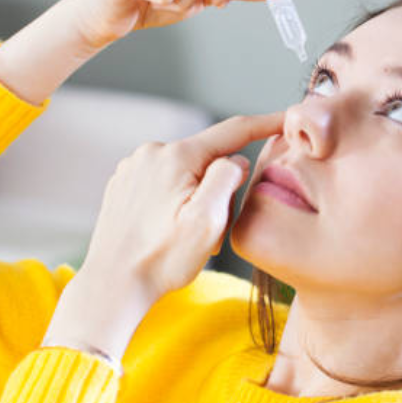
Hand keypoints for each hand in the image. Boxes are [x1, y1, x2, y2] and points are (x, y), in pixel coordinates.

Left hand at [79, 111, 284, 301]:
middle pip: (208, 158)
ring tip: (184, 235)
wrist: (113, 285)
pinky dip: (174, 200)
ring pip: (186, 171)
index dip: (265, 123)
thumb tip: (236, 159)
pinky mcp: (124, 182)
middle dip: (219, 188)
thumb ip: (227, 180)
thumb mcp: (207, 222)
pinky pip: (164, 181)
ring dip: (195, 196)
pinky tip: (166, 229)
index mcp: (176, 156)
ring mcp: (134, 166)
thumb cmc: (162, 260)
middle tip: (212, 231)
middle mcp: (152, 152)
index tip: (288, 117)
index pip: (232, 131)